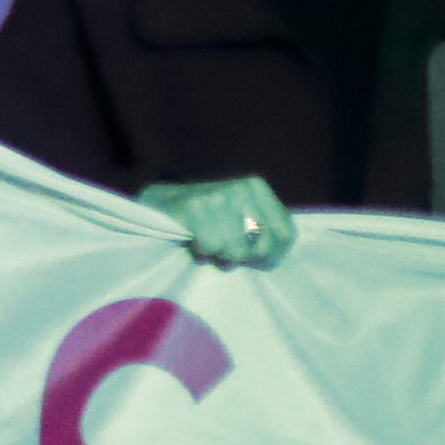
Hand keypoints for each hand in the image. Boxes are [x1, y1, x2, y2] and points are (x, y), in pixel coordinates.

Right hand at [148, 176, 295, 271]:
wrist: (159, 202)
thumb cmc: (208, 216)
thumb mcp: (243, 214)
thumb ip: (266, 227)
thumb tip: (276, 252)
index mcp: (257, 186)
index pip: (285, 234)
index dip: (272, 254)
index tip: (256, 259)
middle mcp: (241, 187)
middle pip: (261, 246)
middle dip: (244, 256)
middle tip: (226, 251)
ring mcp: (217, 196)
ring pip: (237, 250)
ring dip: (220, 255)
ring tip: (211, 246)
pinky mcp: (193, 207)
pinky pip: (210, 246)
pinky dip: (202, 251)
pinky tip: (196, 243)